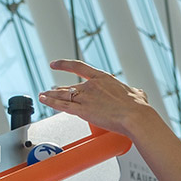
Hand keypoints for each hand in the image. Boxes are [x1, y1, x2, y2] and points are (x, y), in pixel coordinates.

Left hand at [36, 59, 153, 134]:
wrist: (134, 116)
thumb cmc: (137, 107)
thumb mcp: (137, 94)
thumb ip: (134, 92)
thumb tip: (138, 93)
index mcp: (103, 78)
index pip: (79, 67)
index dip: (65, 64)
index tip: (56, 64)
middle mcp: (91, 86)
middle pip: (69, 86)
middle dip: (58, 89)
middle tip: (50, 90)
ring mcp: (85, 98)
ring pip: (62, 95)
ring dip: (50, 95)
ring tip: (42, 95)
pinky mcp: (82, 111)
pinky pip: (62, 106)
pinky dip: (51, 103)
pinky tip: (44, 101)